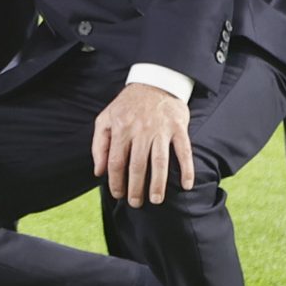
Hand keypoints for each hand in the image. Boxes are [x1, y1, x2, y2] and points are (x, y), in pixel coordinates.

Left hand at [90, 84, 194, 207]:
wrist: (155, 82)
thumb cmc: (127, 105)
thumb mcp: (105, 119)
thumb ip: (99, 145)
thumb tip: (98, 172)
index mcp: (121, 129)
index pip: (116, 161)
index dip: (116, 181)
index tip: (118, 195)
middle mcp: (140, 130)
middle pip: (137, 165)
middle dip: (136, 188)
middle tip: (136, 204)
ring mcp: (161, 129)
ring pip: (159, 162)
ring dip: (158, 184)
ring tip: (156, 200)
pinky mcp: (179, 127)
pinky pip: (184, 151)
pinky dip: (187, 169)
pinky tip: (186, 185)